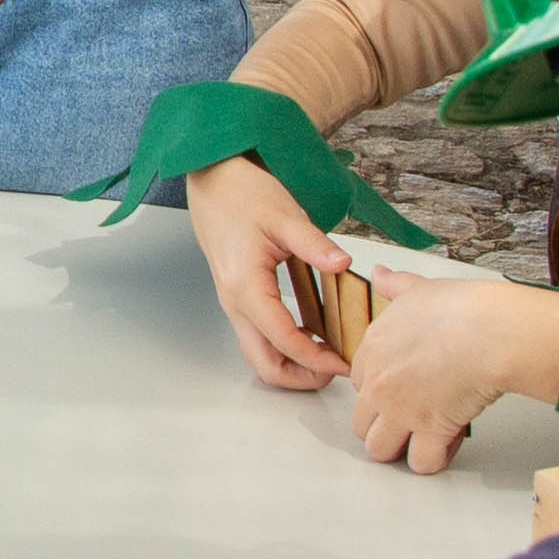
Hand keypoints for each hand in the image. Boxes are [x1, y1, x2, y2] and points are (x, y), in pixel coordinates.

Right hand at [191, 156, 351, 390]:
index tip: (345, 361)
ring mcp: (234, 303)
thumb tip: (343, 264)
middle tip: (336, 368)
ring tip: (328, 355)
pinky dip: (285, 347)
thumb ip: (315, 244)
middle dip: (300, 377)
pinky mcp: (239, 299)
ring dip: (292, 365)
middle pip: (264, 363)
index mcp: (246, 286)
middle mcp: (235, 302)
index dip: (316, 358)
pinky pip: (259, 337)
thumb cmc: (242, 195)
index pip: (283, 339)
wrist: (213, 182)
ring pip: (259, 355)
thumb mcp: (285, 216)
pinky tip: (313, 333)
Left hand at [344, 275, 558, 475]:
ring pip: (379, 449)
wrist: (490, 330)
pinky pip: (421, 462)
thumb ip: (396, 285)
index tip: (408, 386)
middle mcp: (379, 383)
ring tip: (428, 436)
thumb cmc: (462, 308)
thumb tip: (381, 274)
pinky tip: (450, 441)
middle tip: (416, 416)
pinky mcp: (429, 431)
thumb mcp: (420, 288)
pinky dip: (436, 458)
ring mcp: (401, 410)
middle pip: (362, 422)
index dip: (383, 389)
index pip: (359, 383)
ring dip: (402, 447)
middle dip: (386, 424)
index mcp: (374, 349)